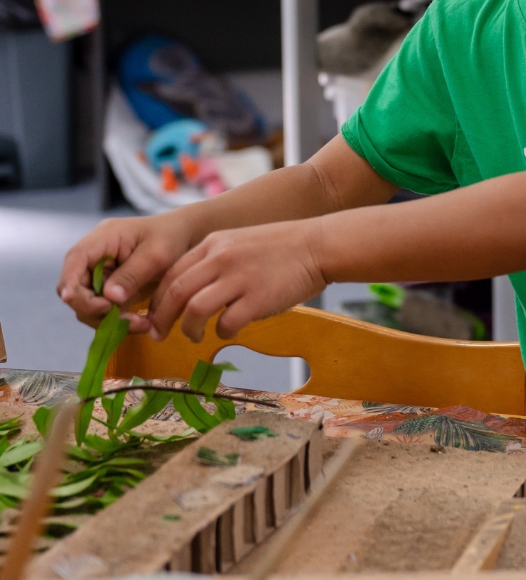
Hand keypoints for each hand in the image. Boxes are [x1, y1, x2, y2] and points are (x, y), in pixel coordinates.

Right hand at [58, 212, 195, 330]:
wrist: (185, 240)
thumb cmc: (171, 237)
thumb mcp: (156, 254)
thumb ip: (132, 274)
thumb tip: (109, 297)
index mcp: (104, 239)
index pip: (75, 259)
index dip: (70, 281)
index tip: (76, 300)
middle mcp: (96, 258)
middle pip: (76, 287)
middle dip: (94, 308)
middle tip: (122, 318)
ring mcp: (102, 276)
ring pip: (89, 305)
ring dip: (108, 320)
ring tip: (140, 324)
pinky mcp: (111, 292)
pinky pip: (105, 312)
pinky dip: (119, 322)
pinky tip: (142, 324)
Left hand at [147, 220, 326, 343]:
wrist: (317, 245)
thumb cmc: (280, 248)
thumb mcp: (238, 242)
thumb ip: (213, 261)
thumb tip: (189, 292)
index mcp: (213, 243)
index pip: (171, 273)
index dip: (157, 299)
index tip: (154, 317)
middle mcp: (222, 257)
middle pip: (176, 292)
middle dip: (162, 318)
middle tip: (160, 335)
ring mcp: (240, 277)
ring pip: (194, 308)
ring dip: (189, 329)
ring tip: (195, 336)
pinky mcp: (259, 297)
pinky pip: (227, 322)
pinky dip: (222, 332)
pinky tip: (229, 331)